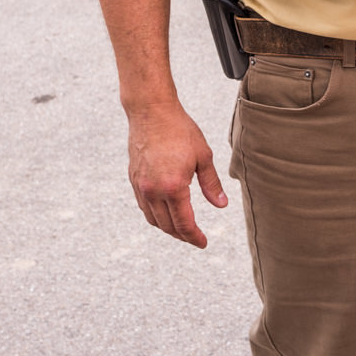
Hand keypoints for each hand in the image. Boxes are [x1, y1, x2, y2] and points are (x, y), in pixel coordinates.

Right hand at [126, 101, 228, 246]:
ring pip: (153, 219)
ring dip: (168, 228)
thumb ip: (212, 184)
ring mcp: (141, 186)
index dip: (194, 237)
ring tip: (182, 229)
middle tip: (195, 238)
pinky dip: (155, 216)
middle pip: (167, 226)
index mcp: (173, 187)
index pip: (184, 223)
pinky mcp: (134, 179)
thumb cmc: (180, 130)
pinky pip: (144, 207)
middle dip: (182, 236)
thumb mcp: (204, 156)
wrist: (151, 112)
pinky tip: (166, 213)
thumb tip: (221, 205)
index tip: (203, 243)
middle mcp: (153, 191)